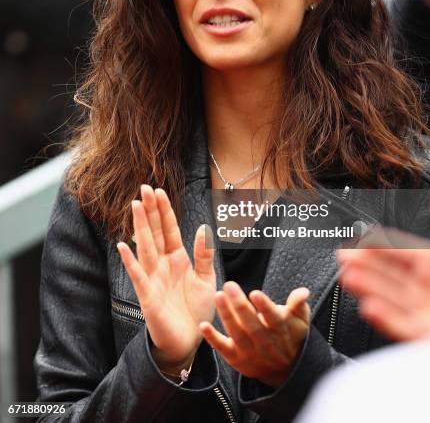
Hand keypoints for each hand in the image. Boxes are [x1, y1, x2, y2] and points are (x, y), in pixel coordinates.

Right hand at [117, 185, 215, 370]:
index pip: (169, 229)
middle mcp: (163, 264)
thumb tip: (203, 228)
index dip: (164, 210)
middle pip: (155, 232)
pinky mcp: (148, 295)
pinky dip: (130, 261)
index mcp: (177, 258)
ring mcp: (153, 278)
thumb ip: (204, 254)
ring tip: (136, 206)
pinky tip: (122, 245)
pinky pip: (138, 275)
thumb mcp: (206, 279)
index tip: (159, 191)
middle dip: (150, 211)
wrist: (190, 341)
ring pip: (146, 247)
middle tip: (144, 188)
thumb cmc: (197, 310)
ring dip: (141, 227)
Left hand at [200, 281, 309, 387]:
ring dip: (226, 316)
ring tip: (218, 296)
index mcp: (280, 331)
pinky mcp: (236, 359)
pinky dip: (212, 338)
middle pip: (251, 325)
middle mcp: (265, 343)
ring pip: (236, 334)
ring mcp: (250, 353)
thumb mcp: (299, 321)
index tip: (255, 293)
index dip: (264, 307)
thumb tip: (303, 291)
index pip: (273, 318)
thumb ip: (298, 304)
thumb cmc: (291, 336)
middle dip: (240, 305)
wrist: (286, 371)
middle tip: (229, 285)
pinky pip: (223, 349)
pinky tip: (204, 325)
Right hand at [338, 184, 429, 340]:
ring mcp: (427, 314)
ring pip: (390, 298)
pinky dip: (384, 319)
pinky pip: (401, 327)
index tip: (359, 238)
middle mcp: (429, 289)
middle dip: (366, 265)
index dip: (379, 245)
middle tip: (344, 257)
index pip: (401, 251)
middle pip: (390, 274)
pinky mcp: (427, 337)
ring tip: (349, 277)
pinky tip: (369, 307)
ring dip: (368, 288)